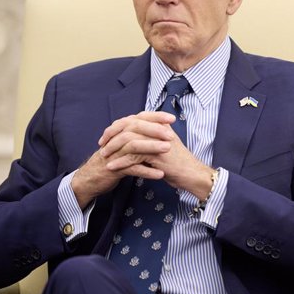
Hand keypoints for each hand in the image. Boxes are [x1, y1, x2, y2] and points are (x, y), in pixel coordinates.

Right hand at [71, 112, 174, 208]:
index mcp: (122, 130)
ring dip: (152, 147)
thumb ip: (138, 135)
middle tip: (171, 134)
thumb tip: (160, 127)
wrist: (92, 178)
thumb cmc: (113, 160)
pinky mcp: (114, 168)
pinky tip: (160, 174)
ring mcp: (115, 153)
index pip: (139, 118)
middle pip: (136, 128)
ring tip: (168, 149)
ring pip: (133, 146)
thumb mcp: (124, 144)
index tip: (172, 118)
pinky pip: (132, 168)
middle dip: (154, 130)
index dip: (155, 117)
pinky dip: (147, 171)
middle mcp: (117, 138)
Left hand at [100, 112, 214, 200]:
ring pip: (129, 140)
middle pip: (128, 126)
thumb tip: (130, 136)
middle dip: (112, 135)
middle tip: (102, 145)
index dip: (118, 126)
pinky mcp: (157, 155)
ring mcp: (158, 140)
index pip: (133, 119)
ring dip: (114, 149)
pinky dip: (121, 162)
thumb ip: (150, 137)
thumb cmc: (177, 162)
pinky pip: (133, 156)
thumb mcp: (162, 145)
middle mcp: (158, 129)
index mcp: (159, 124)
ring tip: (104, 157)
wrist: (191, 174)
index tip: (106, 136)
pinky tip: (112, 167)